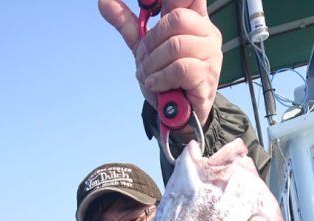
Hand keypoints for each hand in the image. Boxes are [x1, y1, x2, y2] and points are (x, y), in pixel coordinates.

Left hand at [98, 0, 221, 127]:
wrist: (176, 116)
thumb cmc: (166, 78)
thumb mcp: (144, 48)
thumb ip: (127, 24)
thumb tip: (103, 1)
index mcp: (194, 19)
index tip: (154, 5)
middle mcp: (207, 33)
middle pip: (176, 19)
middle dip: (151, 41)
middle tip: (143, 59)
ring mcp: (210, 55)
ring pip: (176, 45)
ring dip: (153, 63)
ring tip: (149, 76)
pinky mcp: (207, 76)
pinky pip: (180, 69)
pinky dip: (161, 78)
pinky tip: (156, 85)